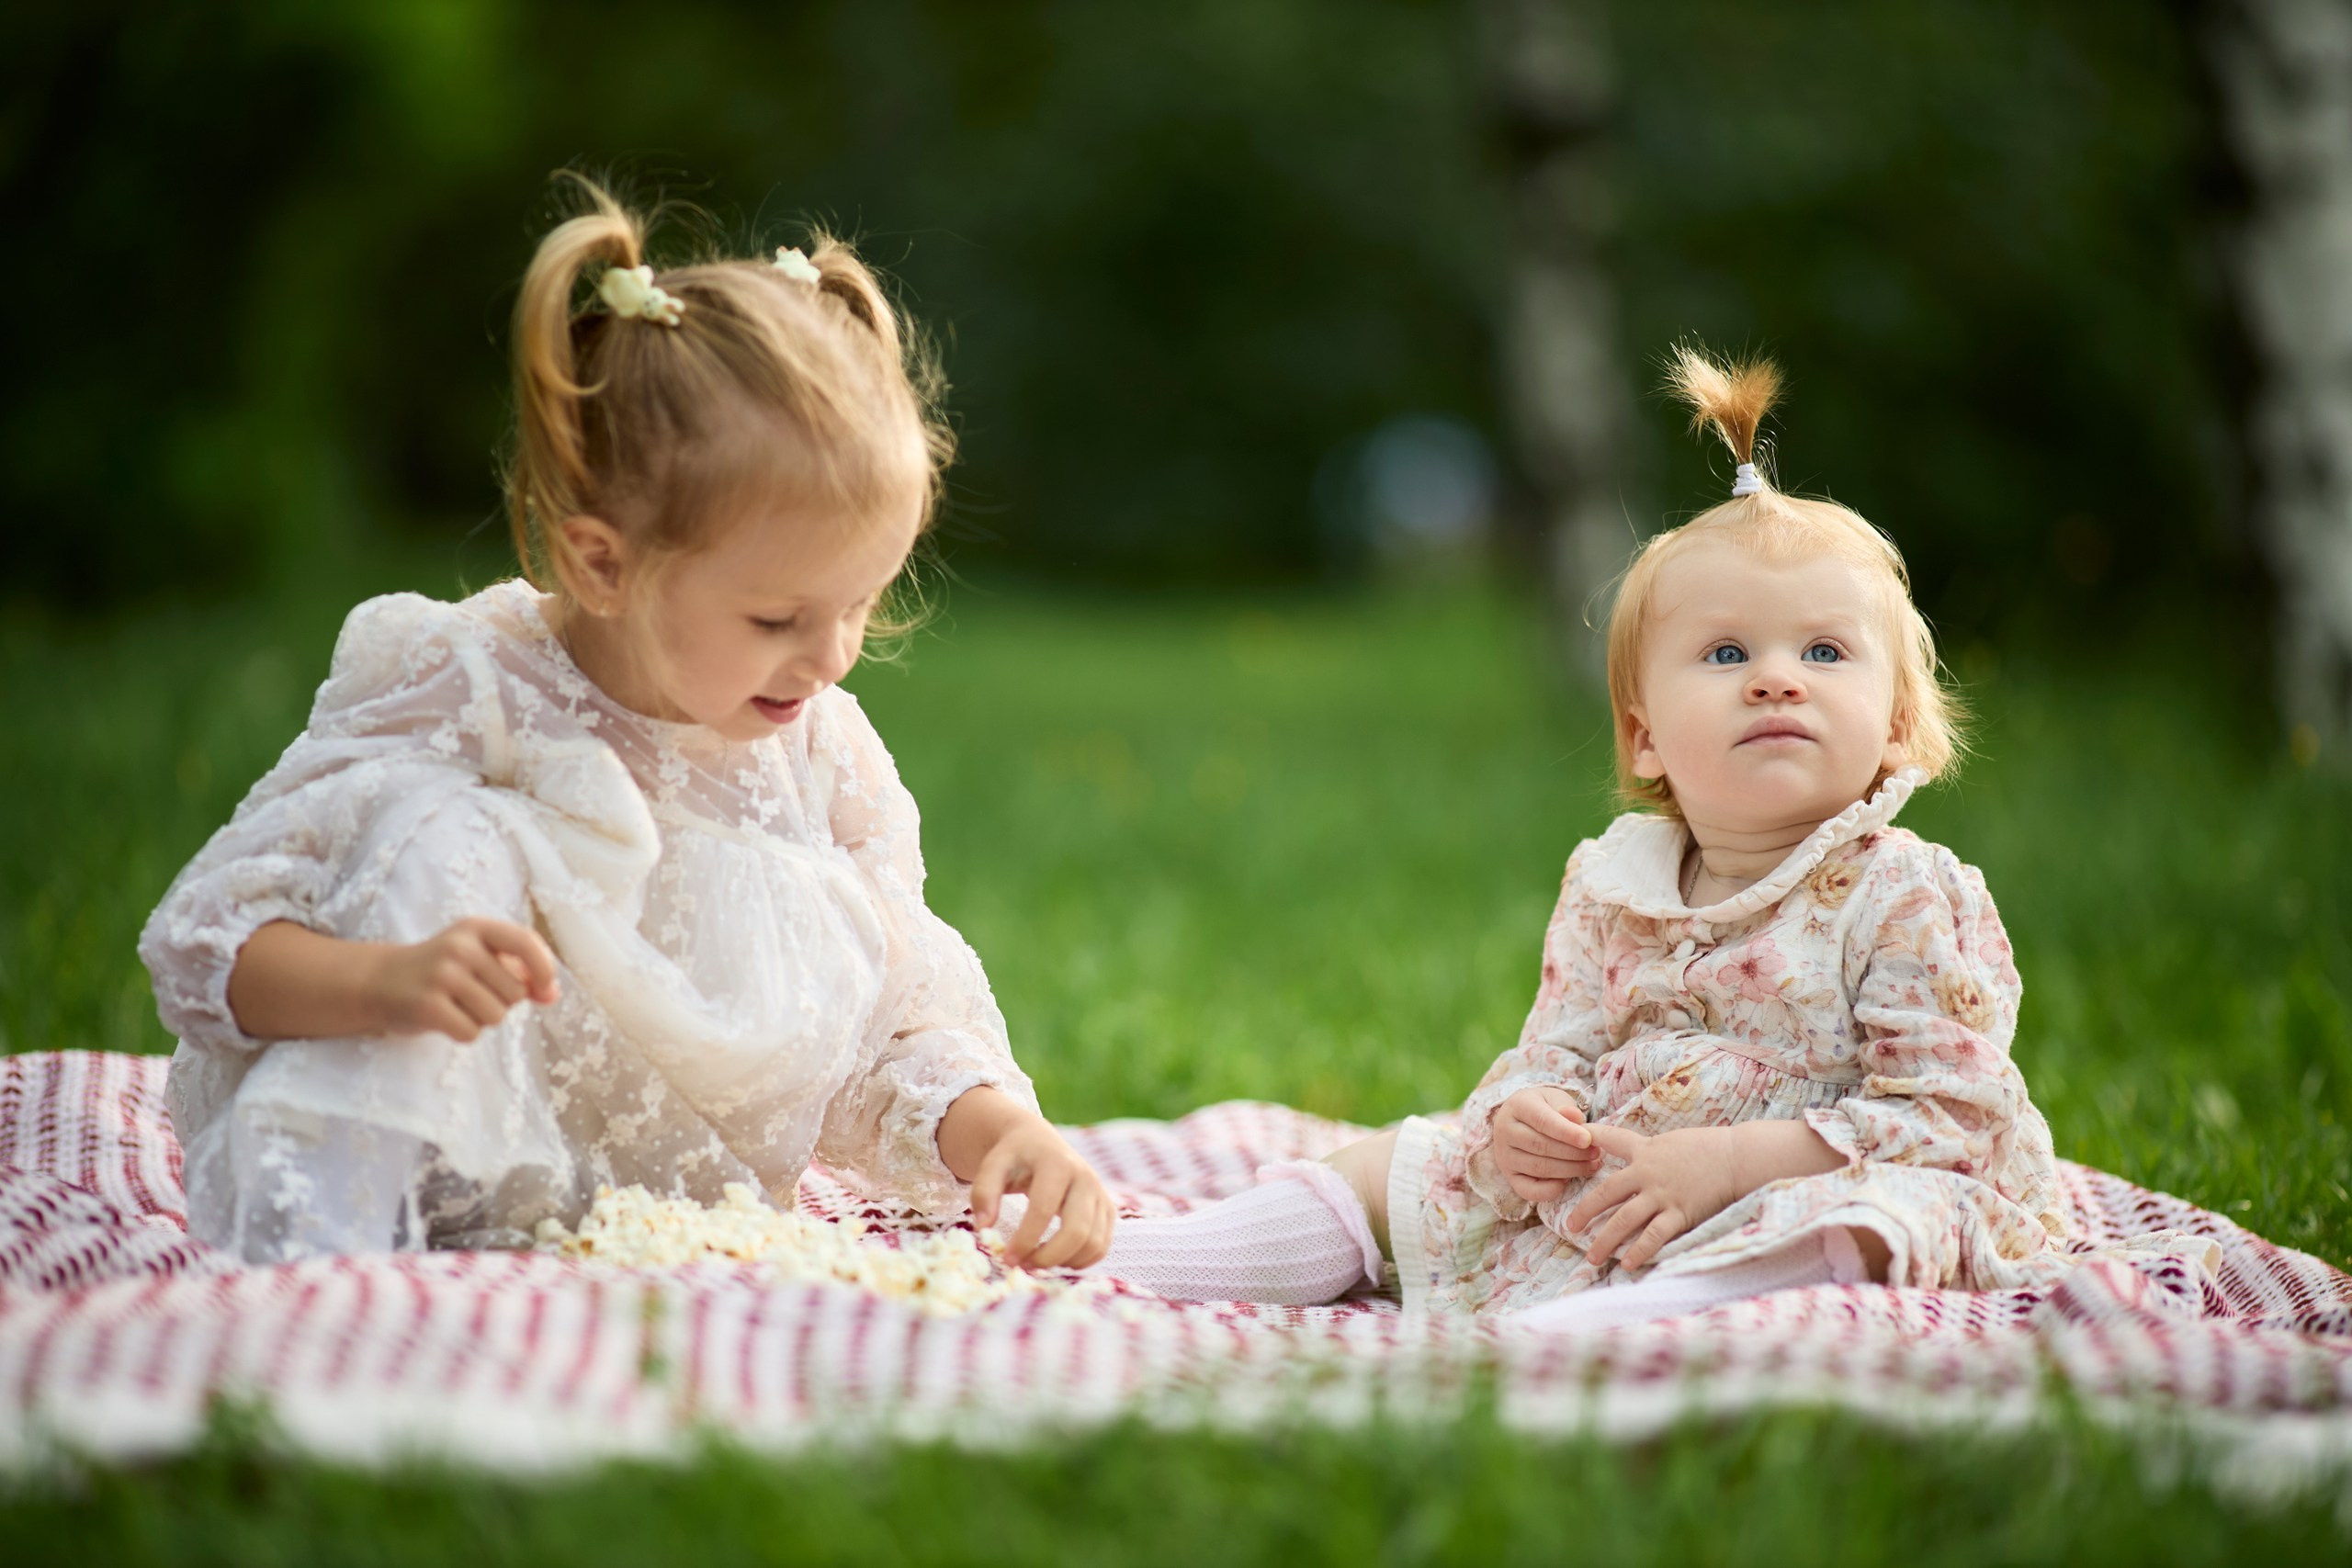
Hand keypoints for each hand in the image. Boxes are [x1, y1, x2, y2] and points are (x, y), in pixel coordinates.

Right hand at [363, 918, 559, 1042]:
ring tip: (457, 1005)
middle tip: (471, 995)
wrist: (379, 981)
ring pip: (496, 1015)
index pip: (525, 942)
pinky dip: (463, 1033)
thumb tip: (552, 995)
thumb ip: (519, 972)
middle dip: (502, 1002)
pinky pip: (471, 1033)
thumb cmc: (442, 972)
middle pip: (515, 992)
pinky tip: (444, 1019)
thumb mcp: (479, 958)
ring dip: (482, 1019)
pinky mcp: (427, 1005)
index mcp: (476, 928)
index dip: (544, 969)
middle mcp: (459, 947)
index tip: (545, 989)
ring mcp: (441, 975)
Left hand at [939, 1088, 1114, 1269]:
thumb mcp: (992, 1165)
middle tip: (1023, 1265)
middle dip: (1049, 1257)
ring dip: (1064, 1261)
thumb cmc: (1014, 1157)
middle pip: (1077, 1231)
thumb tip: (984, 1228)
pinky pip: (1102, 1245)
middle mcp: (1085, 1177)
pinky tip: (1057, 1258)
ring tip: (1037, 1261)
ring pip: (1093, 1243)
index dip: (1025, 1240)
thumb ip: (984, 1193)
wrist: (1038, 1141)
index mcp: (1056, 1163)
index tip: (1006, 1258)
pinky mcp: (1107, 1208)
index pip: (1043, 1210)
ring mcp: (1100, 1193)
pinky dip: (1081, 1260)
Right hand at [1489, 1085, 1600, 1203]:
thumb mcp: (1556, 1099)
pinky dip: (1550, 1190)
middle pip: (1540, 1146)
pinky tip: (1567, 1181)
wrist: (1522, 1119)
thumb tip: (1576, 1117)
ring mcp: (1504, 1156)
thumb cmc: (1545, 1107)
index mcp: (1517, 1106)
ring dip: (1569, 1169)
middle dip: (1573, 1152)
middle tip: (1596, 1153)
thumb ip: (1566, 1108)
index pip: (1542, 1120)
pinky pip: (1528, 1190)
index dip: (1566, 1132)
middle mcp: (1504, 1131)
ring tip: (1590, 1165)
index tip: (1588, 1140)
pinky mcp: (1509, 1176)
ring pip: (1538, 1167)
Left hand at [1562, 1124, 1746, 1272]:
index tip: (1572, 1141)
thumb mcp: (1672, 1141)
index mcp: (1644, 1151)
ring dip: (1605, 1240)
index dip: (1590, 1138)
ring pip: (1623, 1220)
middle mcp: (1646, 1173)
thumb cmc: (1709, 1147)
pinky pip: (1653, 1236)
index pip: (1610, 1139)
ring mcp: (1661, 1195)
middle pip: (1605, 1193)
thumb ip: (1650, 1151)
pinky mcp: (1679, 1213)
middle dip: (1585, 1211)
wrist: (1737, 1157)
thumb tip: (1637, 1156)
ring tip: (1592, 1256)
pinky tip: (1627, 1263)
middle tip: (1569, 1227)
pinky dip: (1639, 1251)